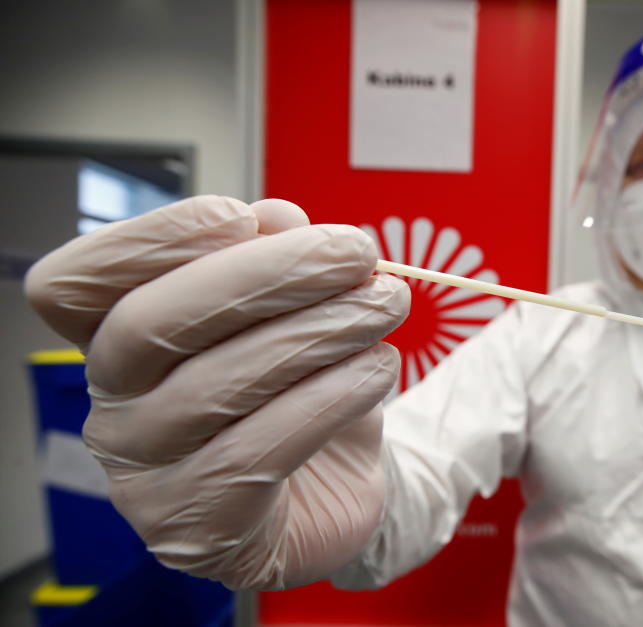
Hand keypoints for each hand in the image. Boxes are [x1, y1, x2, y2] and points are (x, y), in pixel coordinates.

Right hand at [25, 195, 408, 588]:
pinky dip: (330, 397)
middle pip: (149, 323)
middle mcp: (113, 408)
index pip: (77, 282)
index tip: (241, 216)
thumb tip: (276, 218)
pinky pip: (258, 452)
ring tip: (386, 304)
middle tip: (356, 251)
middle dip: (265, 275)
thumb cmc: (300, 387)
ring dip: (318, 331)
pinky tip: (378, 368)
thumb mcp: (295, 312)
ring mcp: (145, 477)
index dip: (149, 240)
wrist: (337, 484)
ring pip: (215, 385)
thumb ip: (276, 262)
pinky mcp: (199, 529)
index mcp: (114, 341)